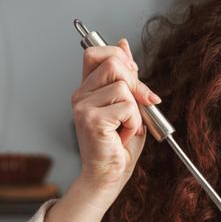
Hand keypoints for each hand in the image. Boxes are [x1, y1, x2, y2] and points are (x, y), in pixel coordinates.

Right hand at [70, 37, 160, 209]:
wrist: (108, 177)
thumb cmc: (118, 146)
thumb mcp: (128, 104)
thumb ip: (126, 76)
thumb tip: (123, 44)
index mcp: (86, 89)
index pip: (95, 53)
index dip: (119, 57)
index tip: (133, 76)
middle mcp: (80, 95)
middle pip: (113, 63)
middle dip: (135, 83)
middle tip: (140, 105)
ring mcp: (83, 107)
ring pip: (123, 87)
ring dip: (135, 110)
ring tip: (126, 127)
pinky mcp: (92, 120)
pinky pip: (127, 107)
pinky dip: (133, 123)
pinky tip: (123, 135)